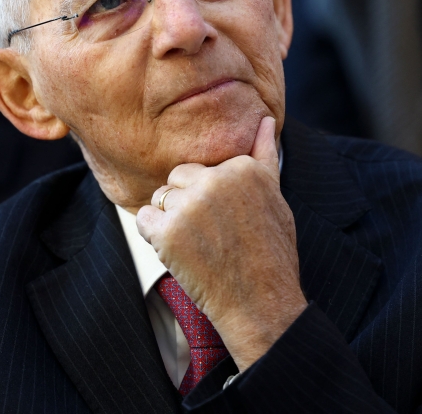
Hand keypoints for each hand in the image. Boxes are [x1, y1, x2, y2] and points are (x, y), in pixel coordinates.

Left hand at [136, 116, 307, 371]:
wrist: (262, 301)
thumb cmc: (271, 252)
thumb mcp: (277, 198)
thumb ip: (265, 154)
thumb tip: (266, 120)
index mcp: (242, 167)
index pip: (203, 170)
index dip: (209, 199)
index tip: (228, 223)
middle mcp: (216, 180)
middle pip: (178, 179)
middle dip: (187, 205)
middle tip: (210, 237)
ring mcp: (190, 205)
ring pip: (160, 199)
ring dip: (171, 222)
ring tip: (199, 247)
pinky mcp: (168, 231)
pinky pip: (144, 220)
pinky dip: (155, 238)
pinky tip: (181, 254)